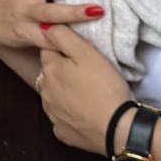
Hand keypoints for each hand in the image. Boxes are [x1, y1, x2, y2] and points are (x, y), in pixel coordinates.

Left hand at [34, 24, 133, 153]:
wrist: (116, 128)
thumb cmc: (104, 86)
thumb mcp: (87, 53)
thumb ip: (64, 37)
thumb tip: (45, 26)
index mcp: (49, 70)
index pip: (49, 50)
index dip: (65, 49)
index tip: (82, 54)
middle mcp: (44, 92)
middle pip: (51, 74)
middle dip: (64, 71)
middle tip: (88, 73)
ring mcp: (52, 114)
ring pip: (55, 96)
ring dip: (65, 93)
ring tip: (88, 93)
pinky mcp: (62, 133)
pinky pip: (62, 119)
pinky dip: (71, 115)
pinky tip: (85, 113)